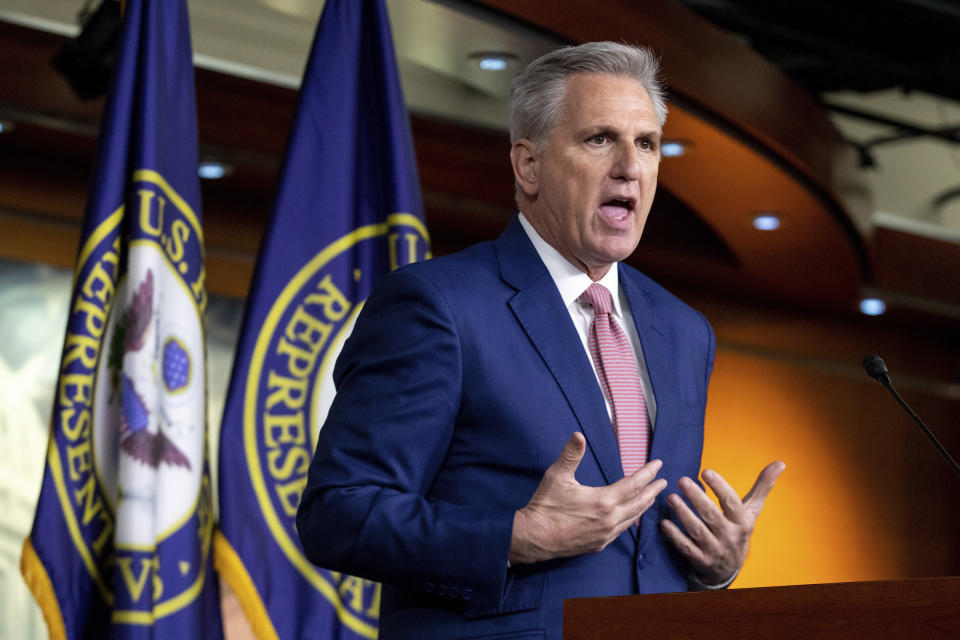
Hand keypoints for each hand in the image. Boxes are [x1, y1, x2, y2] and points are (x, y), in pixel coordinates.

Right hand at [510, 432, 666, 564]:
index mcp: (603, 501)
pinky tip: (631, 518)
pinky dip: (631, 520)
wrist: (534, 537)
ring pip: (633, 519)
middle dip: (653, 491)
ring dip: (644, 506)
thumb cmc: (545, 506)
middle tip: (663, 482)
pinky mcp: (598, 544)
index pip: (633, 484)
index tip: (658, 464)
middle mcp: (610, 519)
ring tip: (651, 498)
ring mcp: (605, 534)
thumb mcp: (557, 476)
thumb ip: (571, 454)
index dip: (647, 473)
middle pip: (639, 503)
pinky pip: (622, 531)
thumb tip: (579, 435)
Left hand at [660, 461, 784, 585]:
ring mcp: (715, 549)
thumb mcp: (751, 510)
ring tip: (672, 498)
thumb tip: (780, 463)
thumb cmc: (738, 529)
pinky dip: (674, 536)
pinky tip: (664, 522)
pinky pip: (686, 548)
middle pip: (712, 515)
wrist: (730, 568)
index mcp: (742, 521)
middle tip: (682, 480)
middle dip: (697, 498)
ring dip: (683, 514)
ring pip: (697, 531)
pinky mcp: (700, 560)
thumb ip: (762, 486)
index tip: (705, 471)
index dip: (719, 487)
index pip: (731, 502)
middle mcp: (729, 536)